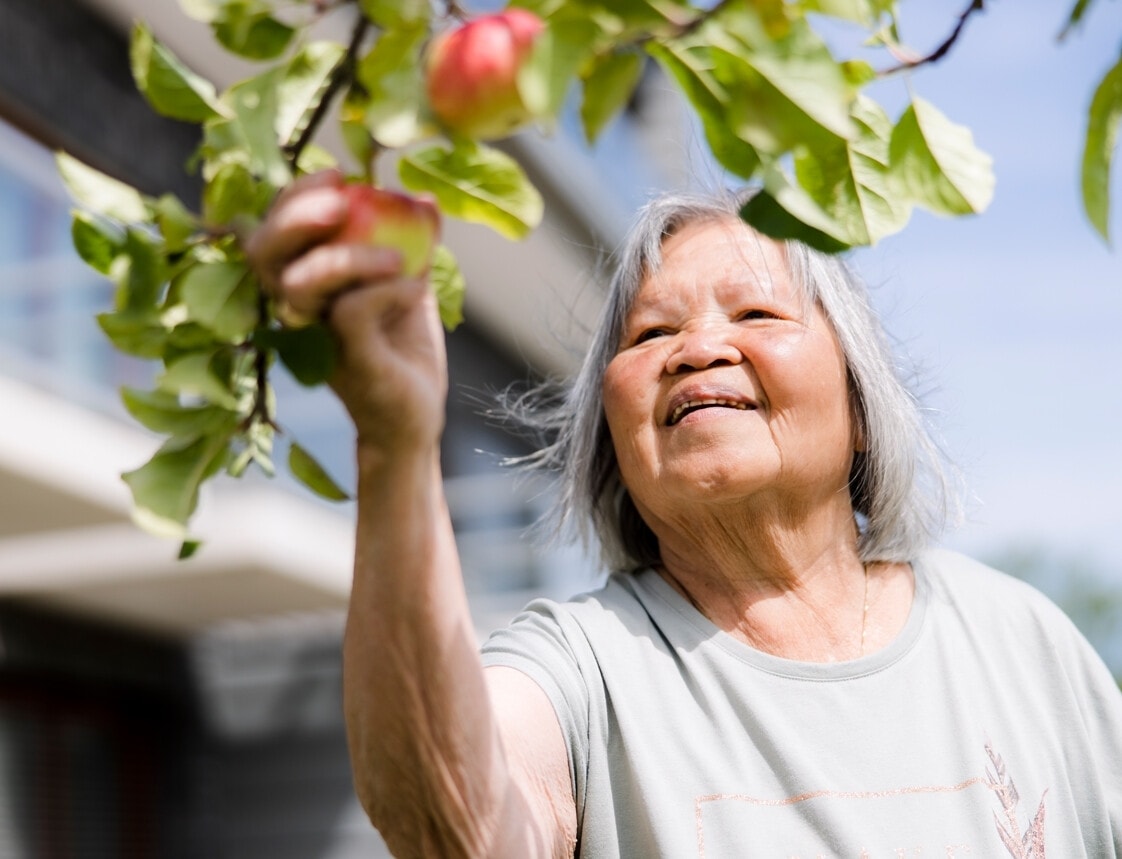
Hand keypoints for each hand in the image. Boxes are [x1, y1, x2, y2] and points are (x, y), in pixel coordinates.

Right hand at [246, 171, 448, 453]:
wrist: (416, 417)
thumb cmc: (402, 353)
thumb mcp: (405, 287)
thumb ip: (408, 244)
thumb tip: (424, 199)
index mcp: (303, 286)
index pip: (273, 232)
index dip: (293, 198)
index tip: (337, 176)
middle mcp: (298, 310)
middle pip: (262, 254)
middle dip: (294, 218)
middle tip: (342, 203)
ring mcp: (317, 337)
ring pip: (300, 284)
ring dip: (347, 258)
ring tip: (397, 259)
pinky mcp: (347, 359)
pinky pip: (353, 310)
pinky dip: (389, 290)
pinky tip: (417, 290)